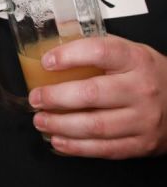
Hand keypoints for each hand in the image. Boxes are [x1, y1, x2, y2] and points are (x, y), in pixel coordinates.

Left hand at [28, 34, 166, 158]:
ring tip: (41, 120)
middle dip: (55, 97)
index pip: (99, 52)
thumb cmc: (149, 76)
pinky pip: (103, 149)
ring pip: (94, 126)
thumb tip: (57, 37)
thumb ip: (98, 47)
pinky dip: (76, 147)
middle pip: (91, 94)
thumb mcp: (131, 52)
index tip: (47, 61)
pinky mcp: (140, 144)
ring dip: (60, 125)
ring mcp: (142, 120)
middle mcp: (140, 89)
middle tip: (36, 98)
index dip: (69, 56)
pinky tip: (59, 140)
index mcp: (136, 60)